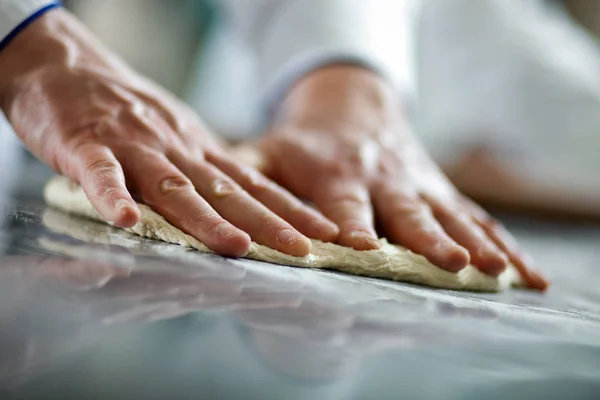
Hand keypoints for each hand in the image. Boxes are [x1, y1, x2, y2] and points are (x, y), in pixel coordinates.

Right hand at [0, 9, 337, 256]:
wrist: (69, 67)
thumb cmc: (126, 109)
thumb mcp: (179, 136)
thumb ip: (206, 169)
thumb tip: (246, 203)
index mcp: (199, 150)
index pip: (253, 185)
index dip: (290, 209)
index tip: (324, 232)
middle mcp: (177, 150)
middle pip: (227, 192)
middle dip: (268, 223)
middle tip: (302, 250)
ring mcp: (134, 148)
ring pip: (175, 188)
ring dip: (206, 218)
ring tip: (237, 246)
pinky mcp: (87, 147)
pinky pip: (102, 175)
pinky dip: (113, 197)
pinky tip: (126, 222)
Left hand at [251, 65, 547, 289]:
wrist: (354, 105)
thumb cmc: (304, 141)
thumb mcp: (268, 148)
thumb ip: (242, 173)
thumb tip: (209, 201)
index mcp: (338, 174)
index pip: (346, 205)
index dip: (353, 226)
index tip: (362, 248)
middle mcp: (384, 180)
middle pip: (409, 213)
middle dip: (428, 239)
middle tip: (452, 264)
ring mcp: (419, 186)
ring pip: (451, 217)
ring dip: (475, 244)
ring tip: (498, 271)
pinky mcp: (441, 192)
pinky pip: (477, 219)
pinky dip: (504, 245)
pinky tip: (526, 275)